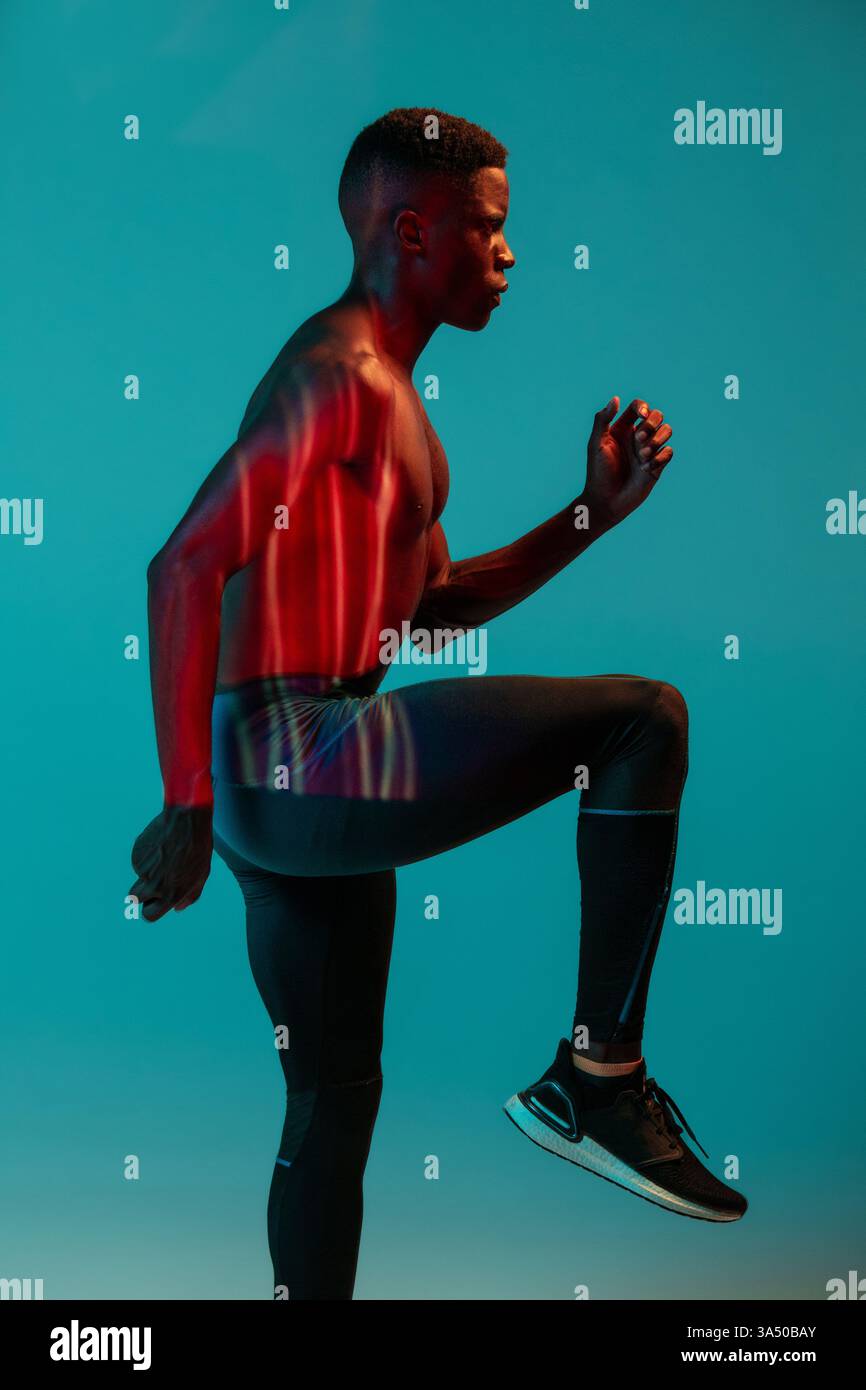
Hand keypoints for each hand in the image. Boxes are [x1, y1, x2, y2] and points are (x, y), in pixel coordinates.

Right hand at [128, 805, 212, 921]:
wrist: (187, 820)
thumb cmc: (198, 848)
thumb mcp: (201, 875)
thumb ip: (190, 895)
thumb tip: (177, 908)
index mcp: (171, 894)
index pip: (149, 915)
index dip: (150, 909)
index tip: (152, 903)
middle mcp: (154, 885)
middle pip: (134, 899)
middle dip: (141, 893)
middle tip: (152, 881)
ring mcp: (143, 870)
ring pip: (139, 875)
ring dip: (147, 869)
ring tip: (165, 854)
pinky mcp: (136, 854)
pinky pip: (138, 859)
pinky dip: (146, 855)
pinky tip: (160, 843)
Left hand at [583, 395, 673, 527]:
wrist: (606, 501)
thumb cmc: (598, 473)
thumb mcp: (596, 444)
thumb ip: (602, 420)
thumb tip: (616, 398)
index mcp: (622, 428)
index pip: (638, 407)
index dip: (643, 407)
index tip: (641, 416)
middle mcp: (637, 437)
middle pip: (657, 415)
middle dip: (652, 423)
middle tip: (639, 438)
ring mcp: (648, 451)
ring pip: (667, 431)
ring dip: (658, 440)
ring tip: (642, 457)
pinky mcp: (657, 465)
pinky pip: (669, 452)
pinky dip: (660, 458)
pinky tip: (646, 469)